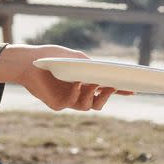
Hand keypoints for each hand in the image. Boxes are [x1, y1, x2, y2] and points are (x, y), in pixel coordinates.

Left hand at [2, 44, 135, 111]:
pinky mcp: (57, 104)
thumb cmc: (52, 58)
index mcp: (85, 82)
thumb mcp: (76, 59)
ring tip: (92, 84)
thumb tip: (105, 72)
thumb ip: (91, 66)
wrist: (29, 62)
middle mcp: (78, 93)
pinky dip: (77, 93)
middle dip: (108, 95)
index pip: (105, 89)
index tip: (134, 90)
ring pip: (89, 106)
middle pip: (99, 103)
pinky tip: (76, 84)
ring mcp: (68, 100)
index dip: (120, 91)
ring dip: (93, 96)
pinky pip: (73, 103)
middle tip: (111, 86)